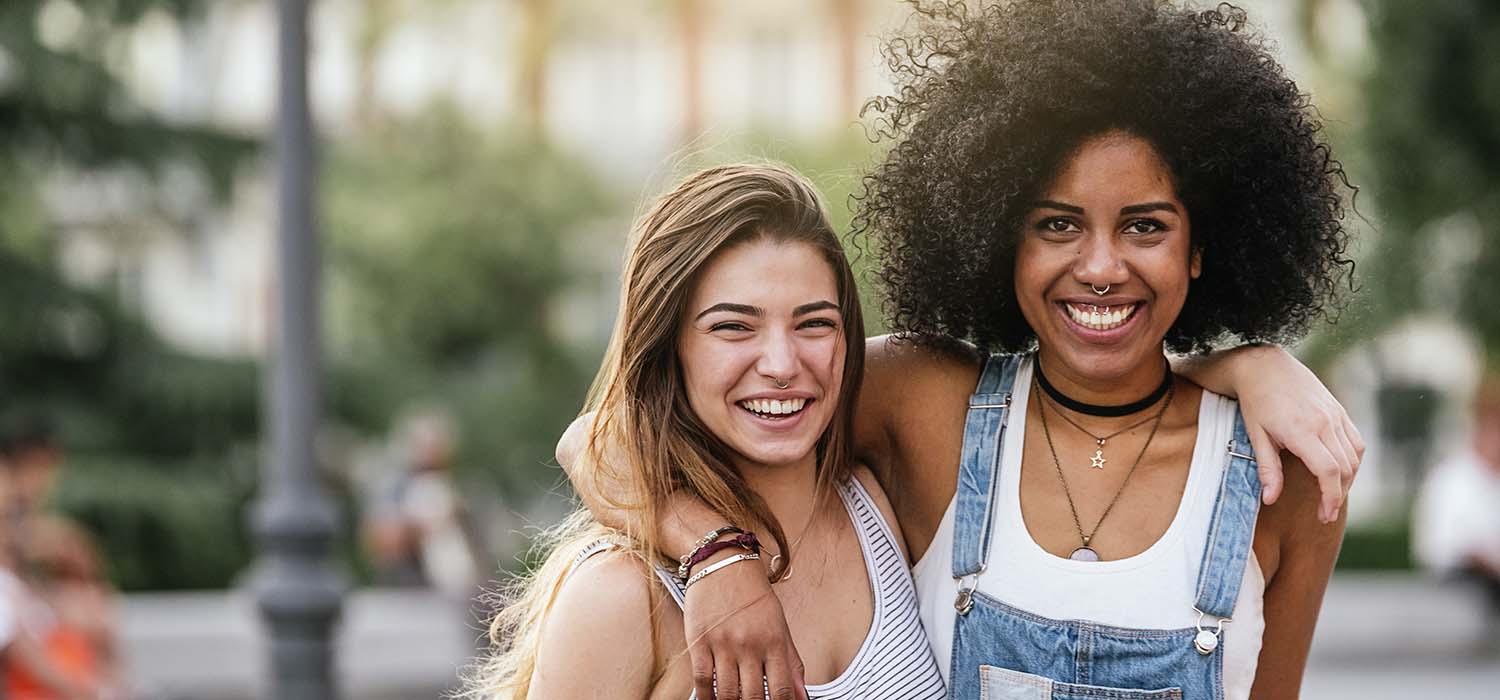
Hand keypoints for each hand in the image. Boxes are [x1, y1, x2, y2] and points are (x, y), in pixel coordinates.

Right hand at [684, 553, 806, 699]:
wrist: (724, 561)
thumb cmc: (754, 595)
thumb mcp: (780, 626)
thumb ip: (792, 662)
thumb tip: (803, 696)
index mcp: (773, 641)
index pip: (782, 690)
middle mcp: (749, 644)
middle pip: (754, 697)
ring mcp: (722, 644)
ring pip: (727, 693)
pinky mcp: (699, 641)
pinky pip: (701, 680)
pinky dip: (706, 698)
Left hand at [1233, 346, 1363, 521]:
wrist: (1265, 366)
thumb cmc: (1256, 402)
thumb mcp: (1256, 437)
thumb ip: (1268, 469)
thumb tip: (1270, 499)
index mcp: (1302, 430)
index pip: (1328, 470)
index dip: (1330, 496)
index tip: (1324, 514)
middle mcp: (1325, 422)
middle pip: (1345, 467)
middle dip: (1338, 495)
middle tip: (1325, 513)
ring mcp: (1335, 415)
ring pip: (1355, 456)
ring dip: (1348, 480)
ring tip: (1331, 496)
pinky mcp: (1339, 410)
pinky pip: (1355, 441)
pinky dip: (1352, 461)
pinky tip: (1339, 472)